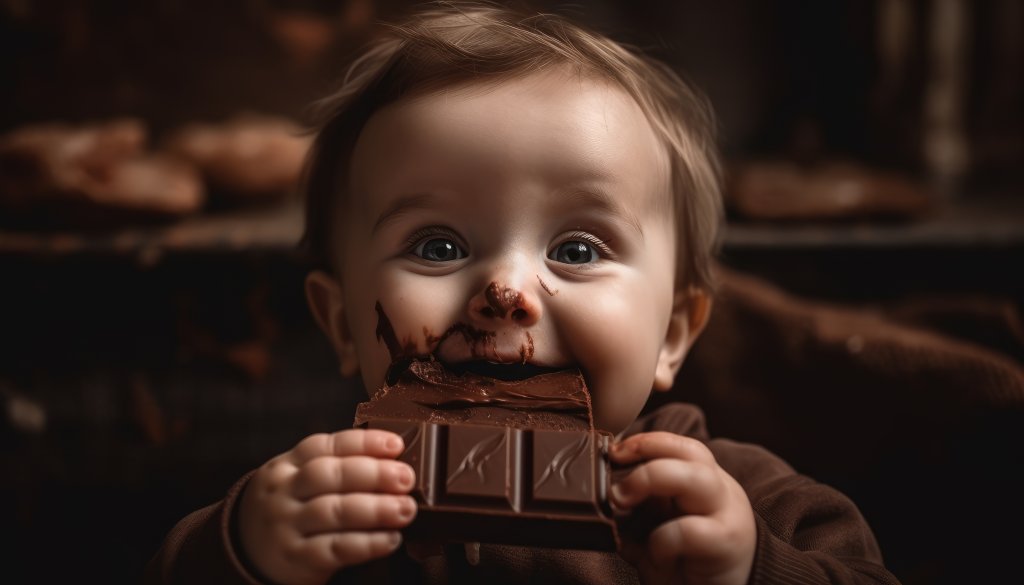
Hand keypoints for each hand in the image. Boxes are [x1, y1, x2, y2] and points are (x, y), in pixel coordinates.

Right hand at [238, 429, 415, 584]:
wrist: (244, 551)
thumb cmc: (289, 509)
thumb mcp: (297, 481)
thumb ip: (335, 469)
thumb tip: (394, 463)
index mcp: (287, 465)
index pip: (324, 446)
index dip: (363, 443)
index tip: (396, 445)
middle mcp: (284, 492)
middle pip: (328, 475)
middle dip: (372, 474)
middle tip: (406, 478)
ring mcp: (286, 525)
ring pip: (332, 511)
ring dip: (375, 509)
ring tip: (406, 509)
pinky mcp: (295, 558)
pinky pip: (334, 548)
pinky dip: (366, 543)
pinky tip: (390, 540)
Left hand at [611, 432, 755, 584]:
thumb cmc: (689, 563)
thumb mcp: (660, 528)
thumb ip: (641, 510)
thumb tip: (602, 493)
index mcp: (705, 481)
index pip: (680, 446)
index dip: (645, 442)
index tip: (614, 452)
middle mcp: (720, 490)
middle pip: (691, 452)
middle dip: (645, 453)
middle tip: (615, 481)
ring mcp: (727, 514)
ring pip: (697, 477)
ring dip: (650, 480)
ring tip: (621, 501)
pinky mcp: (726, 544)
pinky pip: (689, 530)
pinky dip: (662, 540)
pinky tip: (656, 556)